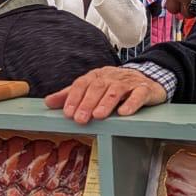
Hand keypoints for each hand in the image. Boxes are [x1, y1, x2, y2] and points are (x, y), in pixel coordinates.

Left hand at [45, 66, 167, 124]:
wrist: (147, 79)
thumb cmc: (116, 86)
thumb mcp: (92, 88)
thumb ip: (71, 95)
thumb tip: (48, 102)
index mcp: (97, 76)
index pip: (82, 84)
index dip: (74, 97)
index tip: (67, 112)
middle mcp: (111, 77)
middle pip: (98, 87)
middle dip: (88, 103)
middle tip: (80, 119)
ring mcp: (129, 82)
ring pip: (116, 90)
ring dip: (106, 103)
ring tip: (98, 115)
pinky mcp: (144, 89)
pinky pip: (138, 94)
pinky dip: (131, 103)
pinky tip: (124, 112)